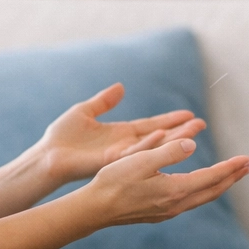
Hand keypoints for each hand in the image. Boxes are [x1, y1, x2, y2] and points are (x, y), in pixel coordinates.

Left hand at [37, 83, 205, 184]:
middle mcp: (126, 145)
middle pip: (160, 136)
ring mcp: (121, 155)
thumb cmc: (61, 138)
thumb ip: (104, 101)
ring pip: (154, 145)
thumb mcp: (85, 111)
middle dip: (181, 130)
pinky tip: (164, 134)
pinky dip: (149, 143)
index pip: (152, 125)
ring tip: (194, 129)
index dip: (171, 120)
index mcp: (121, 134)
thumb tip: (120, 86)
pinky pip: (134, 152)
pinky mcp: (112, 161)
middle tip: (202, 124)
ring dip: (174, 137)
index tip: (190, 115)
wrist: (46, 158)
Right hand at [81, 138, 248, 226]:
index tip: (248, 158)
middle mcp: (176, 204)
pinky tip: (201, 187)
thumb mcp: (139, 160)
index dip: (231, 167)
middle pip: (213, 191)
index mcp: (174, 190)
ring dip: (220, 185)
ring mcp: (168, 211)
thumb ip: (167, 152)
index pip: (211, 177)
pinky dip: (204, 191)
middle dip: (232, 177)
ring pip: (203, 198)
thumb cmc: (113, 182)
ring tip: (231, 175)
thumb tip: (192, 144)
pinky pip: (190, 201)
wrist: (94, 210)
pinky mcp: (159, 213)